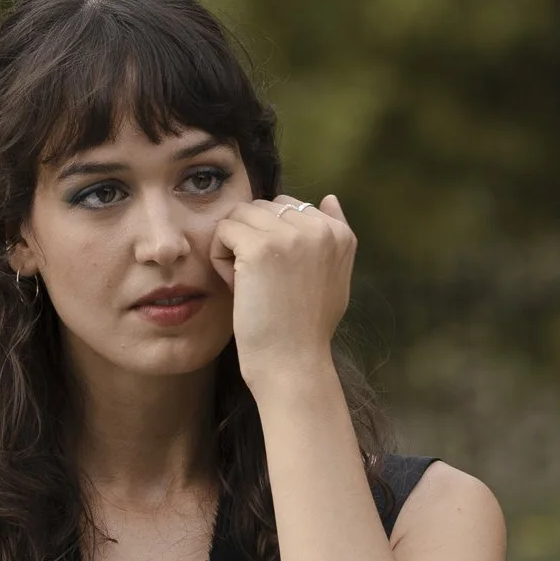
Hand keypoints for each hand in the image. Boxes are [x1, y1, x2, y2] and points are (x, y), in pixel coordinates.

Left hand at [211, 193, 356, 394]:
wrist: (293, 363)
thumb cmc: (305, 328)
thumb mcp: (335, 278)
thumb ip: (333, 237)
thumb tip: (329, 197)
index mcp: (339, 233)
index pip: (290, 207)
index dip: (274, 239)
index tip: (279, 277)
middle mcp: (319, 227)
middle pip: (263, 207)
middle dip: (252, 237)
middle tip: (259, 281)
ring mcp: (291, 234)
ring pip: (241, 215)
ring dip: (234, 245)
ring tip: (247, 282)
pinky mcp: (261, 246)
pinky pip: (223, 230)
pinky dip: (219, 257)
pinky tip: (236, 286)